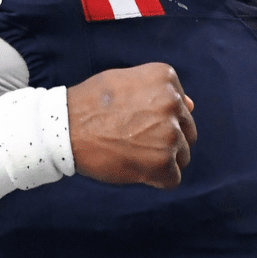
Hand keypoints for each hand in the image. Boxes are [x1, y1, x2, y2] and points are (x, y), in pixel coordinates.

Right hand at [66, 63, 196, 189]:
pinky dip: (155, 179)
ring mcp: (170, 132)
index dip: (158, 120)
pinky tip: (133, 167)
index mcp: (165, 78)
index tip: (133, 121)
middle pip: (186, 132)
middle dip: (165, 141)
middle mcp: (173, 102)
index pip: (181, 108)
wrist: (64, 128)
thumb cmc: (90, 105)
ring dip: (161, 160)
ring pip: (182, 156)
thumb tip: (191, 105)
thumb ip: (159, 92)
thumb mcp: (125, 82)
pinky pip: (173, 178)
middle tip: (132, 140)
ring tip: (131, 152)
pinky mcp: (163, 161)